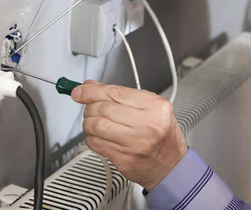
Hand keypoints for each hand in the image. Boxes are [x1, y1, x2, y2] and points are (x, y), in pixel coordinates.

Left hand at [71, 81, 187, 190]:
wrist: (171, 165)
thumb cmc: (160, 134)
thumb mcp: (150, 107)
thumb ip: (121, 95)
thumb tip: (91, 86)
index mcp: (155, 106)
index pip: (115, 93)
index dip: (91, 91)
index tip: (79, 91)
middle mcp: (146, 124)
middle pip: (103, 109)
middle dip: (89, 107)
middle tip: (89, 108)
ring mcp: (135, 144)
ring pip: (96, 126)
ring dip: (88, 123)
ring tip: (94, 122)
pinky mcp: (124, 159)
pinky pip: (96, 144)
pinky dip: (92, 138)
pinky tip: (99, 136)